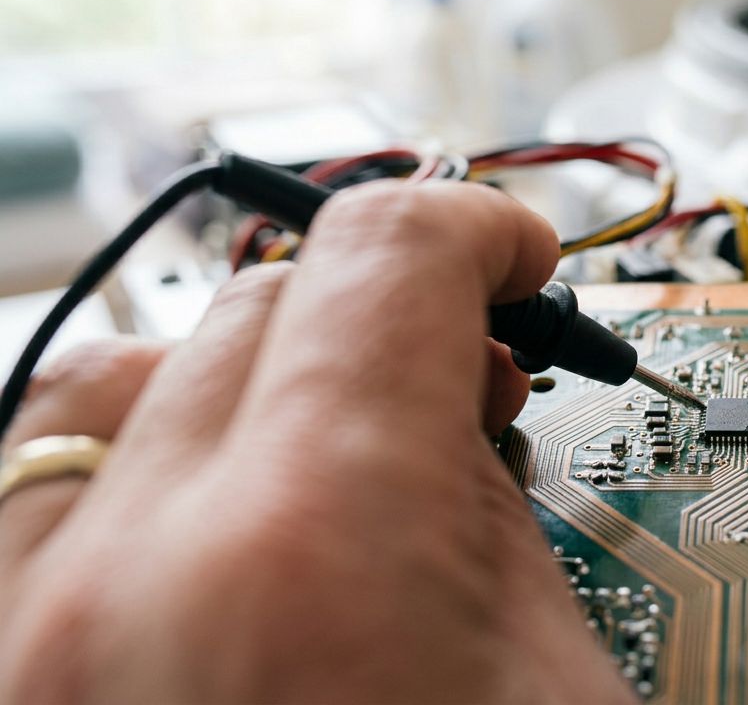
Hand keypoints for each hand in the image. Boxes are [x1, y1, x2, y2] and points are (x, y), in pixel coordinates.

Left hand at [0, 182, 633, 702]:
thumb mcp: (552, 680)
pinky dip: (141, 465)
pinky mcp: (14, 678)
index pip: (383, 260)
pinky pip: (41, 495)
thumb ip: (489, 509)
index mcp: (313, 553)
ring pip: (119, 381)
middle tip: (465, 386)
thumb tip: (450, 427)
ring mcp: (38, 637)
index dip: (474, 228)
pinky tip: (218, 520)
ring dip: (248, 376)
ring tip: (335, 450)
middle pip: (263, 306)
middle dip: (385, 317)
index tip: (510, 259)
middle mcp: (131, 581)